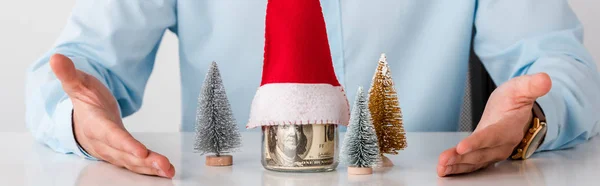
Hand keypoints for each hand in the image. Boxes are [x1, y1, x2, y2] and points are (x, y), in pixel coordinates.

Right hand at [50, 54, 174, 177]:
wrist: (82, 117)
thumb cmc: (85, 100)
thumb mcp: (77, 84)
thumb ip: (69, 74)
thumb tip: (56, 58)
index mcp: (94, 124)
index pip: (110, 135)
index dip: (125, 144)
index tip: (140, 151)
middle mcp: (103, 142)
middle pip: (124, 153)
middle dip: (144, 161)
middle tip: (164, 165)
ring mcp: (113, 151)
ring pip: (132, 162)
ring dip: (151, 168)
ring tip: (168, 170)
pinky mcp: (121, 155)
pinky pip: (136, 164)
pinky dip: (151, 169)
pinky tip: (166, 171)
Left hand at [437, 73, 551, 176]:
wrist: (515, 113)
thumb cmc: (515, 100)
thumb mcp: (522, 88)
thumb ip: (531, 85)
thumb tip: (544, 79)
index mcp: (509, 127)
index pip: (492, 136)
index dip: (478, 142)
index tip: (462, 146)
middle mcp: (501, 144)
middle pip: (480, 153)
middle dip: (461, 158)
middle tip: (443, 161)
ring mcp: (493, 152)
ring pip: (474, 162)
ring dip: (457, 166)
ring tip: (441, 168)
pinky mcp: (485, 156)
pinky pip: (472, 165)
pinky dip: (458, 169)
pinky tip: (445, 171)